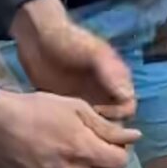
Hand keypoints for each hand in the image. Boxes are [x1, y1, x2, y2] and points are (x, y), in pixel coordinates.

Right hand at [0, 91, 138, 167]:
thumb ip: (108, 127)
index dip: (120, 150)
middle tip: (94, 146)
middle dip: (106, 161)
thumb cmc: (36, 109)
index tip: (112, 141)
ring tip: (77, 156)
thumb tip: (135, 137)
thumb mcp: (77, 108)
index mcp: (82, 150)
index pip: (120, 162)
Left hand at [11, 0, 134, 117]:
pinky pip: (75, 121)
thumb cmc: (71, 42)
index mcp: (117, 80)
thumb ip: (111, 73)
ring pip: (95, 123)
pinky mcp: (66, 104)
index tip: (97, 111)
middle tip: (84, 126)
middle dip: (104, 127)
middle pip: (114, 119)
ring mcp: (85, 99)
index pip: (128, 106)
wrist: (38, 38)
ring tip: (71, 127)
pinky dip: (71, 126)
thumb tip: (128, 96)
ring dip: (88, 129)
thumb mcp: (94, 54)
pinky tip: (59, 125)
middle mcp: (104, 92)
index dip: (118, 114)